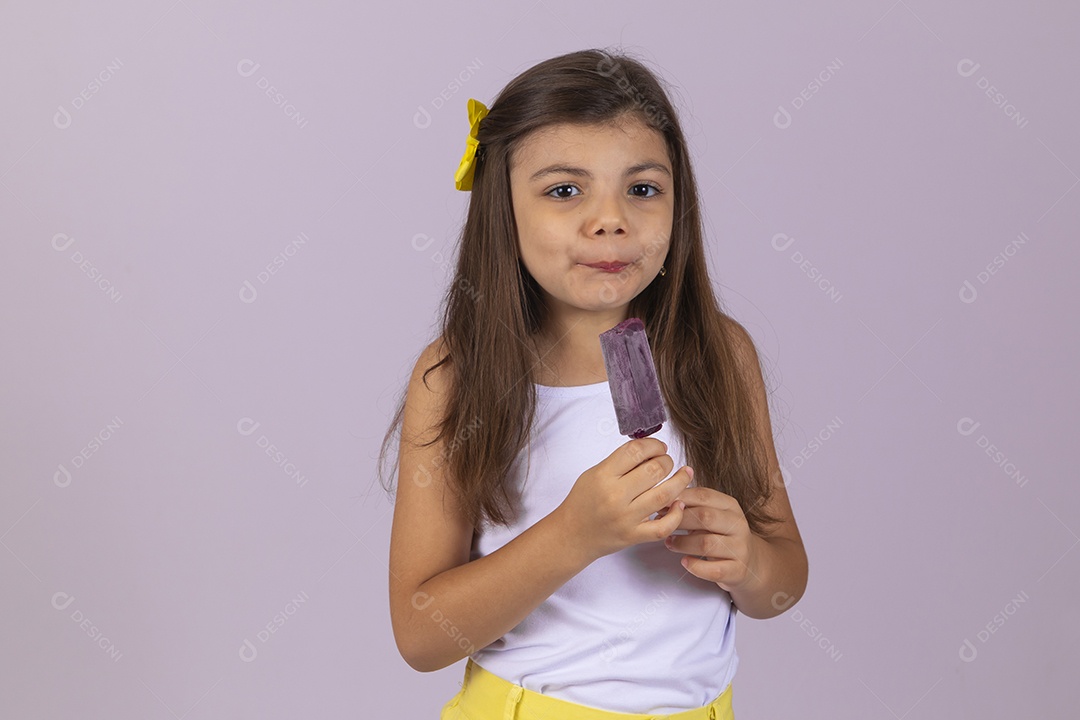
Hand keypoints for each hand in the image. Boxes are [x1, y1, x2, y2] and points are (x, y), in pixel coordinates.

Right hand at [553, 437, 693, 562]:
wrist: (571, 535)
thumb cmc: (583, 502)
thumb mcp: (594, 474)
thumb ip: (619, 462)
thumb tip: (650, 450)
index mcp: (603, 476)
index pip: (635, 451)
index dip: (653, 445)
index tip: (659, 447)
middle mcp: (615, 496)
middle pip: (654, 470)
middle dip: (667, 461)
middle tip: (667, 461)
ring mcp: (626, 518)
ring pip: (664, 495)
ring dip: (680, 481)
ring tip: (685, 474)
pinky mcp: (633, 536)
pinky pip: (663, 526)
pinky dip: (676, 514)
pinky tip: (679, 504)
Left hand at [660, 486, 760, 592]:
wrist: (749, 563)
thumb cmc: (721, 535)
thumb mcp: (712, 516)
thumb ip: (692, 507)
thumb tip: (662, 502)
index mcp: (730, 506)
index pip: (703, 495)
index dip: (679, 498)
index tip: (661, 505)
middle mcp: (738, 525)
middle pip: (705, 517)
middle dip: (679, 520)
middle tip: (661, 525)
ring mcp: (740, 548)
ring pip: (707, 544)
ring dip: (683, 543)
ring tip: (669, 543)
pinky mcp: (737, 570)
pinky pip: (713, 570)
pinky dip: (695, 567)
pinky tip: (684, 562)